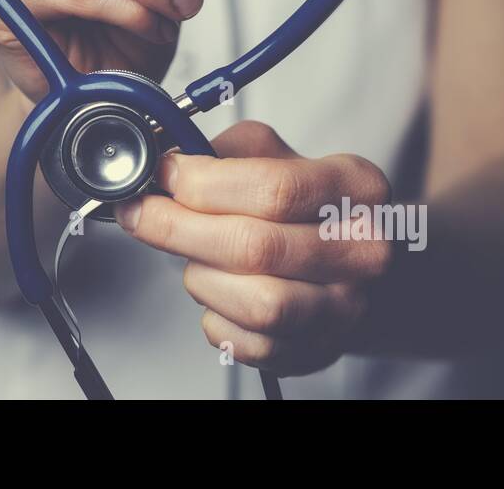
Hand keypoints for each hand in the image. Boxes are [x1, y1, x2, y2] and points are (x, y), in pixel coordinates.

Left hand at [114, 121, 392, 375]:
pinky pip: (244, 341)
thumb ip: (227, 152)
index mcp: (356, 190)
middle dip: (179, 228)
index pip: (275, 189)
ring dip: (202, 277)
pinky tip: (217, 291)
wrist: (351, 266)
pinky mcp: (315, 350)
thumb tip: (165, 160)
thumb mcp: (282, 157)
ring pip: (253, 302)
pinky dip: (214, 315)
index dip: (205, 183)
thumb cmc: (309, 208)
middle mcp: (361, 252)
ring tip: (195, 256)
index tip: (165, 175)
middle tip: (142, 213)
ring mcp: (343, 308)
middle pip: (256, 246)